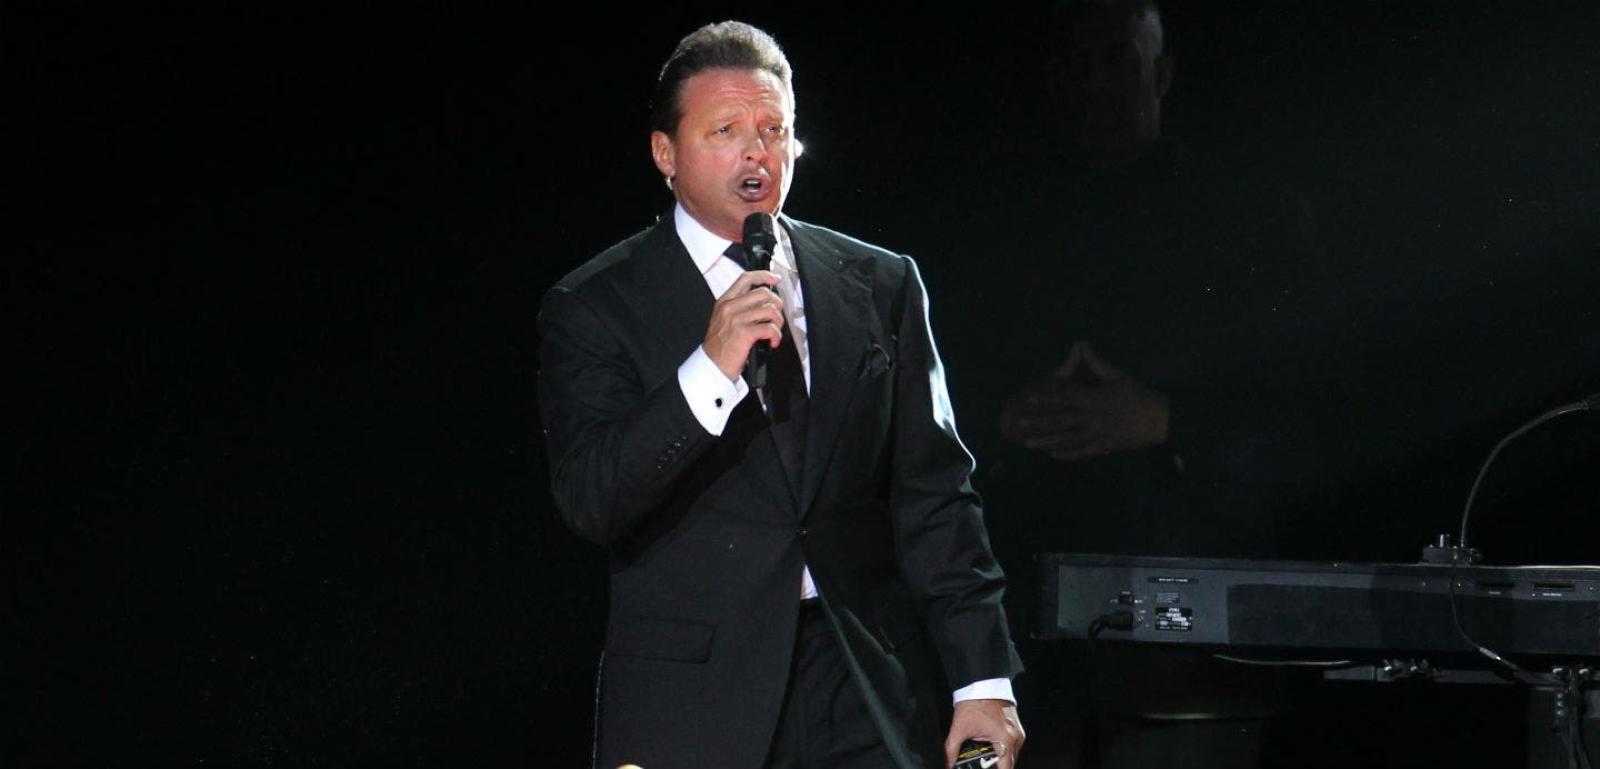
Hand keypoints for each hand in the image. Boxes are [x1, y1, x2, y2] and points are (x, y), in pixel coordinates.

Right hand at [702, 270, 783, 379]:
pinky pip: (769, 327)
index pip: (746, 279)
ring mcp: (736, 319)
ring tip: (774, 331)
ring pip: (769, 310)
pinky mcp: (744, 333)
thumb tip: (763, 303)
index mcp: (725, 301)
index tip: (775, 279)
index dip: (764, 276)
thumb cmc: (720, 346)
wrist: (712, 365)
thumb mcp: (724, 320)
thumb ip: (739, 308)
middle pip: (763, 293)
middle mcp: (730, 307)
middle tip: (776, 317)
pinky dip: (776, 335)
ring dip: (778, 322)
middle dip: (777, 304)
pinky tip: (772, 341)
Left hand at [945, 699, 1023, 768]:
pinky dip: (1002, 751)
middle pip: (1009, 764)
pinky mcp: (1017, 729)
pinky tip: (990, 749)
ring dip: (999, 760)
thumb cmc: (974, 702)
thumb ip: (952, 750)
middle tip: (981, 764)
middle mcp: (1016, 739)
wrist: (983, 683)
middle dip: (996, 767)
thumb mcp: (960, 728)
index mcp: (1005, 740)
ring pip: (1011, 756)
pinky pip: (1012, 747)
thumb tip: (948, 763)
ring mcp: (1018, 734)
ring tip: (985, 758)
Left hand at [999, 340, 1168, 462]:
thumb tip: (1081, 344)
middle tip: (1020, 423)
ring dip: (1048, 441)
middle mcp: (1093, 418)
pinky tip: (1053, 454)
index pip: (1066, 397)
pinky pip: (1083, 451)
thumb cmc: (1139, 396)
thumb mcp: (1119, 377)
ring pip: (1068, 439)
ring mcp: (1098, 435)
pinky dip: (1068, 453)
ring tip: (1030, 443)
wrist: (1160, 422)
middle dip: (1040, 422)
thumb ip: (1097, 364)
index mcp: (1096, 399)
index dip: (1047, 398)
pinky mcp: (1104, 447)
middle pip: (1062, 420)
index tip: (1030, 399)